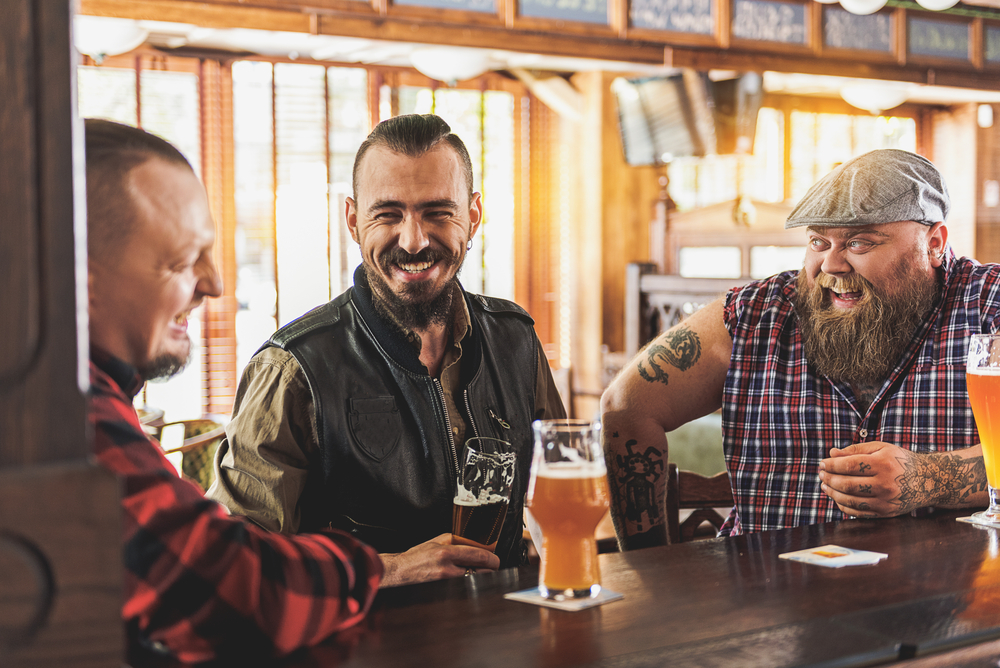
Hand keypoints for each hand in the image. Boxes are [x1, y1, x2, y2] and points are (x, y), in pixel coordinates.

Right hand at [379, 534, 499, 586]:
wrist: (400, 572)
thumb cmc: (417, 556)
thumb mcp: (435, 541)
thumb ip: (455, 540)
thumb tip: (474, 540)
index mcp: (445, 553)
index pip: (477, 556)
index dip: (491, 558)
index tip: (495, 558)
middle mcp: (446, 569)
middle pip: (480, 571)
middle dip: (490, 569)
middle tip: (492, 566)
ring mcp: (445, 583)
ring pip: (474, 582)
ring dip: (481, 577)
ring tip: (481, 572)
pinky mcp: (444, 592)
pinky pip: (464, 588)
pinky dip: (470, 584)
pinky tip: (469, 580)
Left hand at [818, 442, 918, 517]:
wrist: (928, 480)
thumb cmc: (899, 461)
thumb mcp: (880, 448)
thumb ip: (855, 450)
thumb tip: (832, 454)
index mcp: (883, 464)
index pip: (849, 465)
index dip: (831, 465)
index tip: (822, 463)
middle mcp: (885, 484)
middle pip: (847, 484)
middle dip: (829, 479)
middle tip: (821, 474)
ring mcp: (886, 501)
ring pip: (850, 500)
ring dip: (832, 493)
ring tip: (825, 486)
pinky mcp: (886, 513)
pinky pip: (858, 512)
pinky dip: (843, 505)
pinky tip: (837, 497)